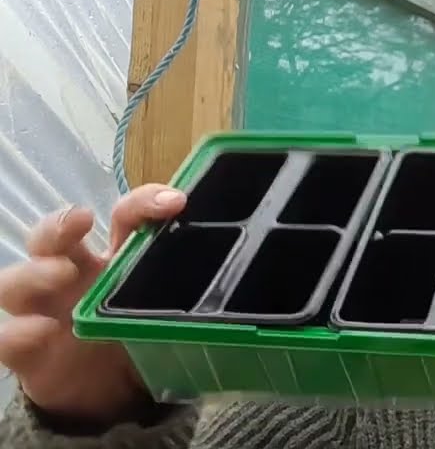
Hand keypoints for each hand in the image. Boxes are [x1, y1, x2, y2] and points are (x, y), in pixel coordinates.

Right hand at [0, 185, 185, 424]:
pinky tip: (38, 332)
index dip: (143, 201)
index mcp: (112, 256)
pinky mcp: (25, 351)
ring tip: (61, 274)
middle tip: (83, 222)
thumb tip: (252, 283)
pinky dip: (16, 332)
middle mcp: (70, 273)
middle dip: (61, 223)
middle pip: (51, 235)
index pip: (122, 216)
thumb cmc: (134, 331)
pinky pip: (6, 337)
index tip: (174, 201)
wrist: (107, 391)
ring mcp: (41, 310)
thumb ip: (193, 290)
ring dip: (35, 271)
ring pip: (16, 279)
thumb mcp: (165, 307)